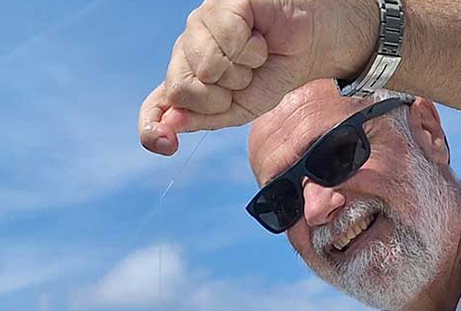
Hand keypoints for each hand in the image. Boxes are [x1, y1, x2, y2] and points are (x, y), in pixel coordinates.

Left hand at [138, 0, 376, 154]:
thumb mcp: (238, 109)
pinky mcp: (219, 3)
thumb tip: (169, 124)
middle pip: (179, 88)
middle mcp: (185, 51)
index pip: (153, 109)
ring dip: (240, 70)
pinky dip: (251, 47)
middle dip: (219, 96)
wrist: (309, 46)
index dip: (152, 130)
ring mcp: (199, 24)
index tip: (167, 145)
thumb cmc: (272, 73)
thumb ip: (202, 118)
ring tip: (254, 57)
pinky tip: (259, 37)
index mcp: (186, 82)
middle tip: (243, 82)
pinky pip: (225, 38)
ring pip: (204, 65)